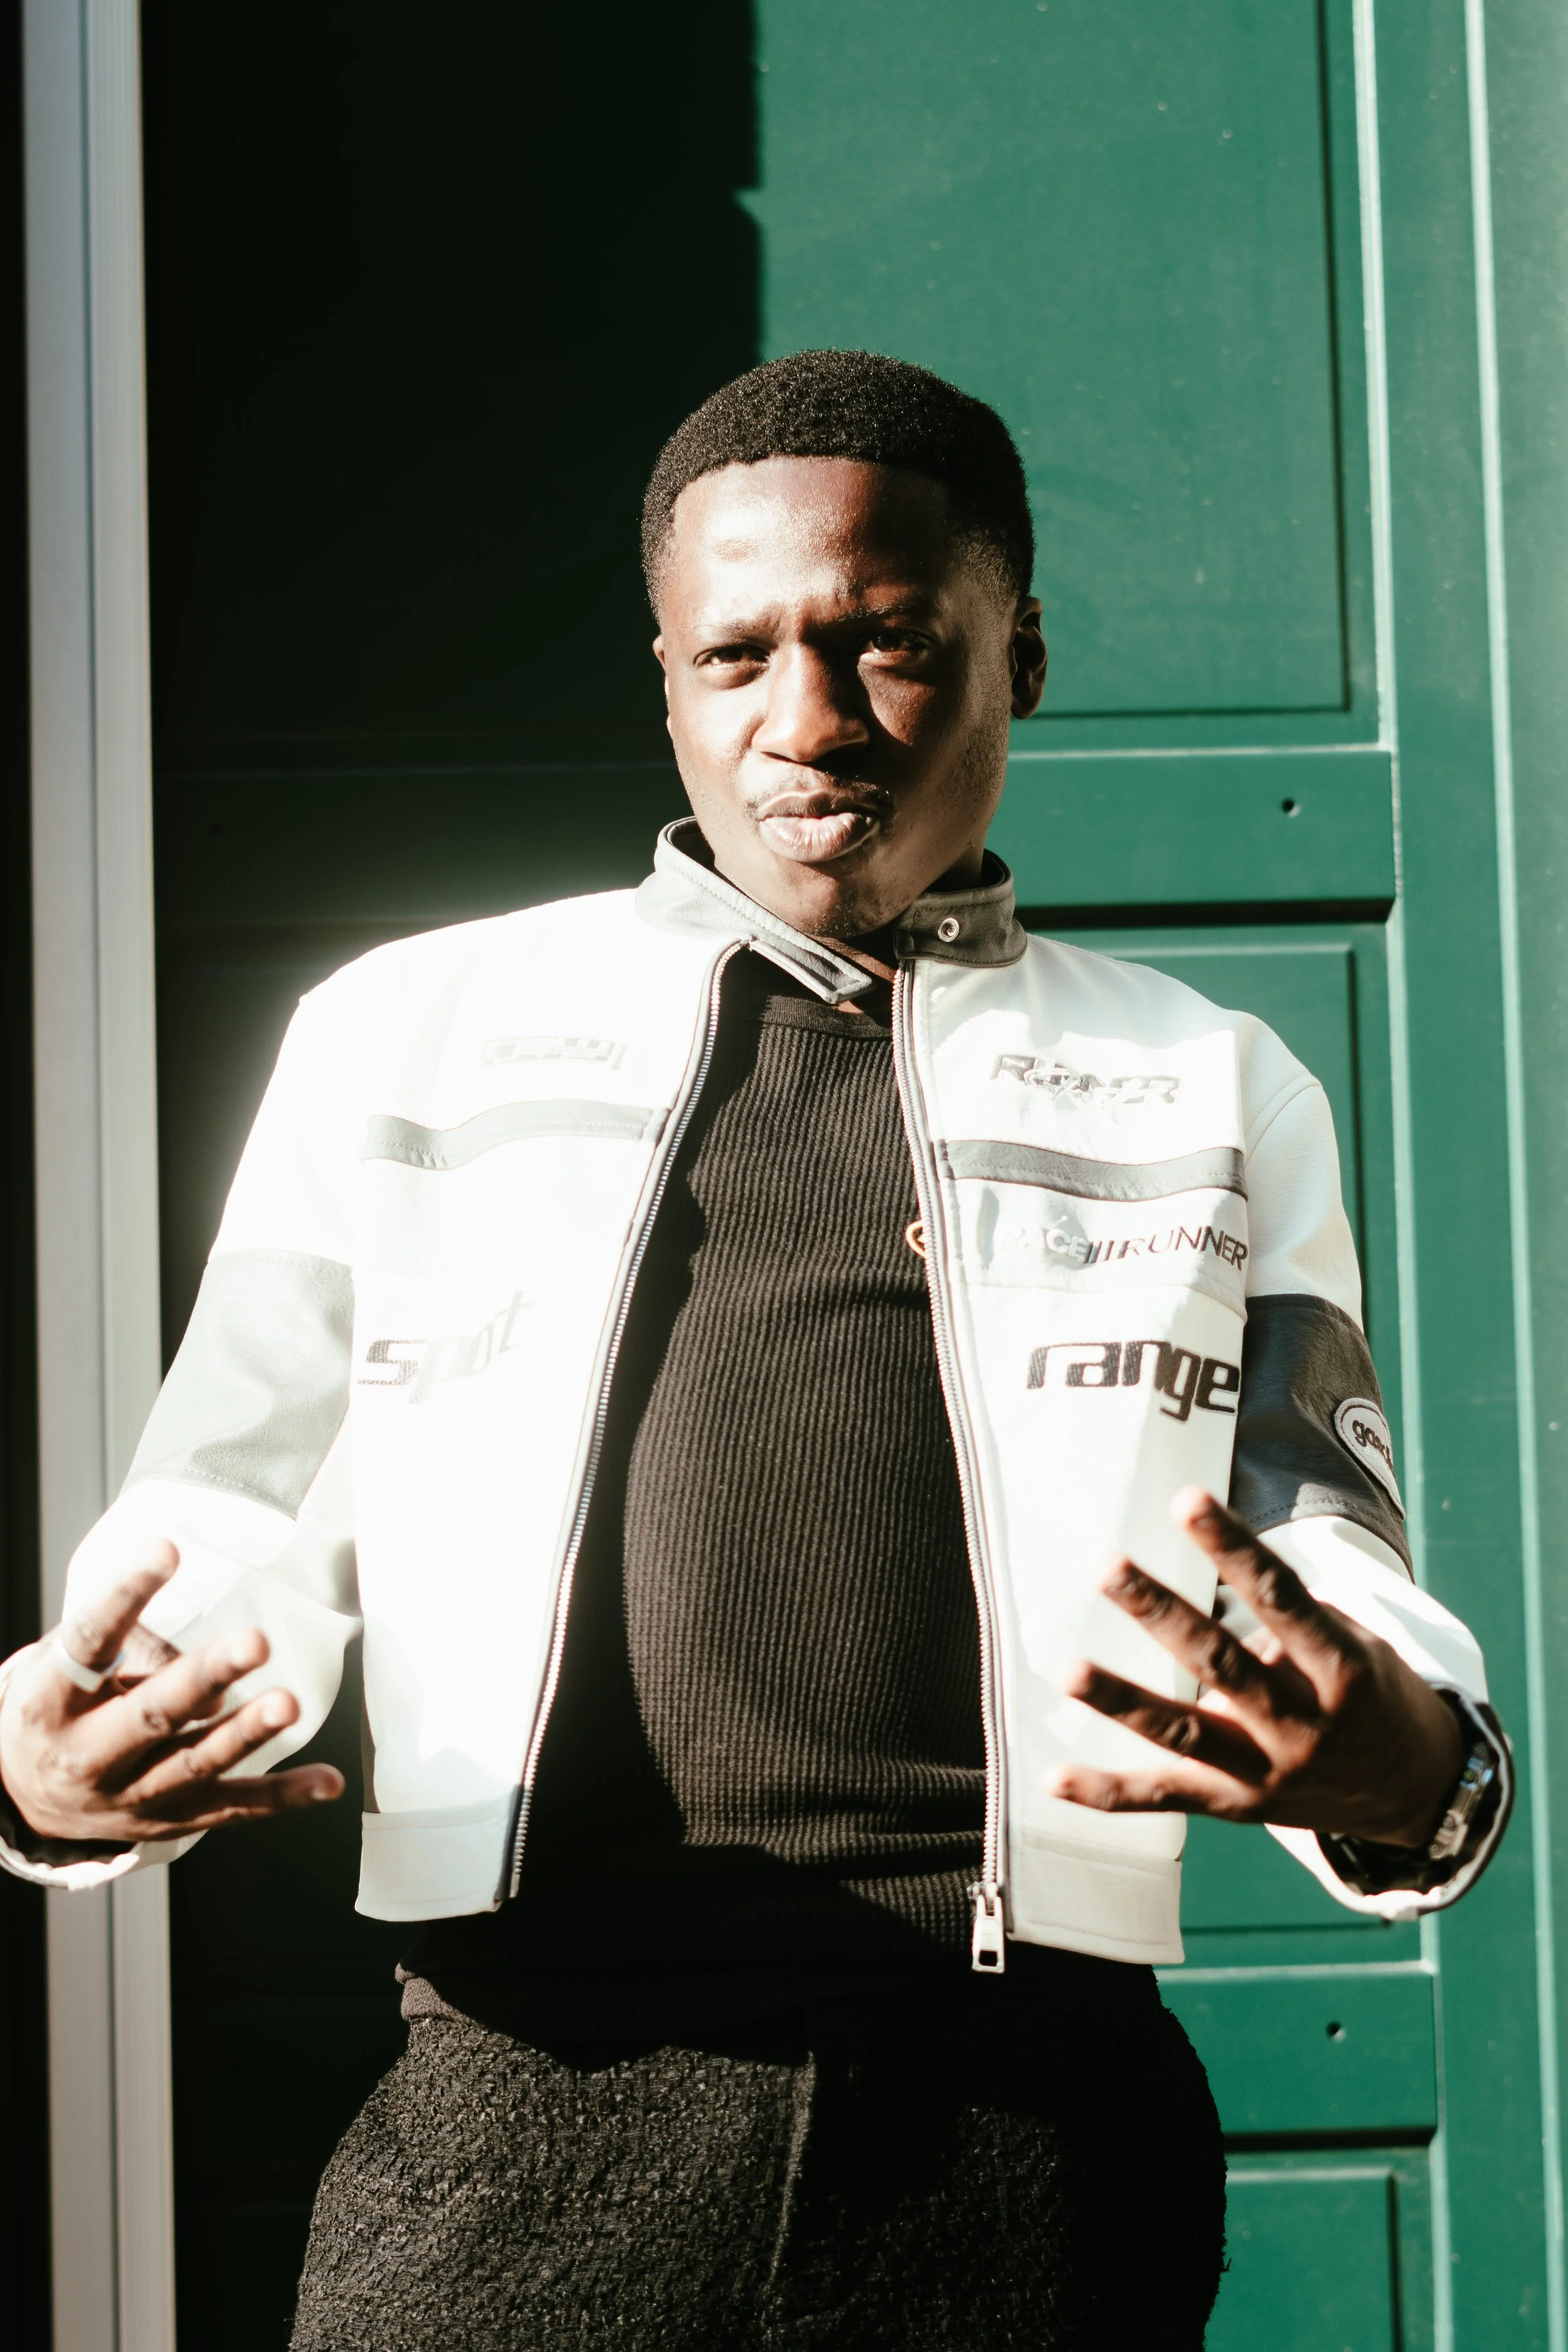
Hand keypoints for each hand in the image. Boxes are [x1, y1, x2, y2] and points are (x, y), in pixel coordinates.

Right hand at [0, 1539, 343, 1845]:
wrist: (24, 1800)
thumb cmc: (57, 1708)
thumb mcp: (60, 1670)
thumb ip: (126, 1650)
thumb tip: (208, 1666)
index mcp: (51, 1701)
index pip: (88, 1640)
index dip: (127, 1594)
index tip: (167, 1549)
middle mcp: (88, 1755)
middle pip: (151, 1713)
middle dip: (205, 1676)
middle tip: (254, 1642)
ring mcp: (132, 1796)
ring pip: (196, 1763)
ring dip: (247, 1733)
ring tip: (288, 1703)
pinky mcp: (172, 1821)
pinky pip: (233, 1809)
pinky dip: (284, 1796)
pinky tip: (328, 1783)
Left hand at [1052, 1487, 1463, 1847]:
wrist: (1418, 1794)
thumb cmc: (1372, 1695)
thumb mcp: (1356, 1646)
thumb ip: (1289, 1621)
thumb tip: (1211, 1578)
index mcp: (1340, 1668)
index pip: (1281, 1597)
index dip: (1233, 1548)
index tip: (1188, 1500)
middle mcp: (1302, 1724)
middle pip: (1221, 1662)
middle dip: (1161, 1613)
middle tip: (1109, 1568)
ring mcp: (1266, 1773)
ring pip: (1184, 1733)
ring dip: (1122, 1700)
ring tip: (1068, 1669)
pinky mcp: (1236, 1808)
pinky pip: (1165, 1799)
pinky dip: (1108, 1792)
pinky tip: (1054, 1778)